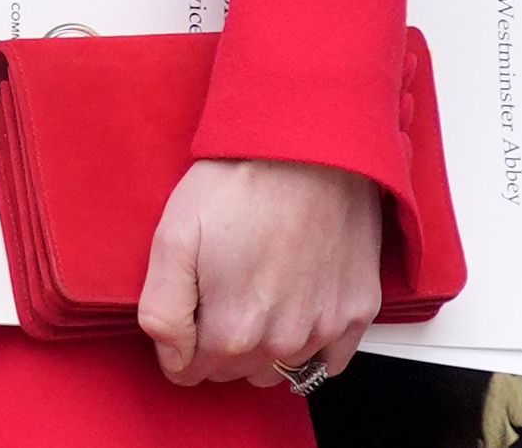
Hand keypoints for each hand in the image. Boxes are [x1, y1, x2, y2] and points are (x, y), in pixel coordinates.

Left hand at [137, 157, 381, 387]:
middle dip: (217, 341)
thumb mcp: (173, 237)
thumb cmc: (240, 185)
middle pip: (235, 371)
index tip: (186, 302)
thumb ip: (163, 310)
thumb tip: (171, 358)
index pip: (190, 371)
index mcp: (233, 331)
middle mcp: (283, 343)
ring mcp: (325, 330)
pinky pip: (329, 359)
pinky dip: (309, 344)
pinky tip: (295, 304)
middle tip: (217, 285)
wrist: (309, 150)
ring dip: (262, 344)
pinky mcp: (357, 313)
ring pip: (279, 367)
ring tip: (256, 286)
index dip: (179, 340)